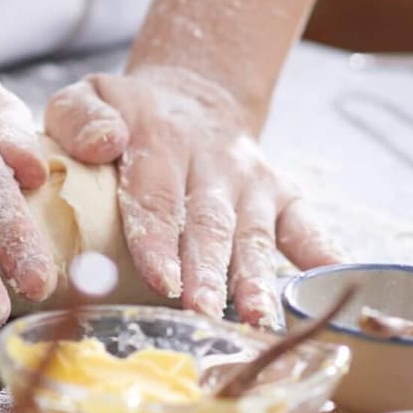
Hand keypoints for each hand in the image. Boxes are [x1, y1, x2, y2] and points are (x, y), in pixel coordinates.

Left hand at [44, 64, 340, 328]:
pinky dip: (322, 257)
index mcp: (162, 138)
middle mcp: (215, 161)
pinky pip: (306, 228)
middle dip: (207, 270)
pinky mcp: (283, 194)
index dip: (158, 237)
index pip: (158, 192)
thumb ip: (81, 115)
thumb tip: (104, 143)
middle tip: (200, 310)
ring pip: (254, 234)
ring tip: (256, 317)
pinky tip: (331, 286)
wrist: (193, 98)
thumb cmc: (131, 114)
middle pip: (210, 222)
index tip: (160, 277)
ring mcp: (253, 181)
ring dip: (257, 278)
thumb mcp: (93, 95)